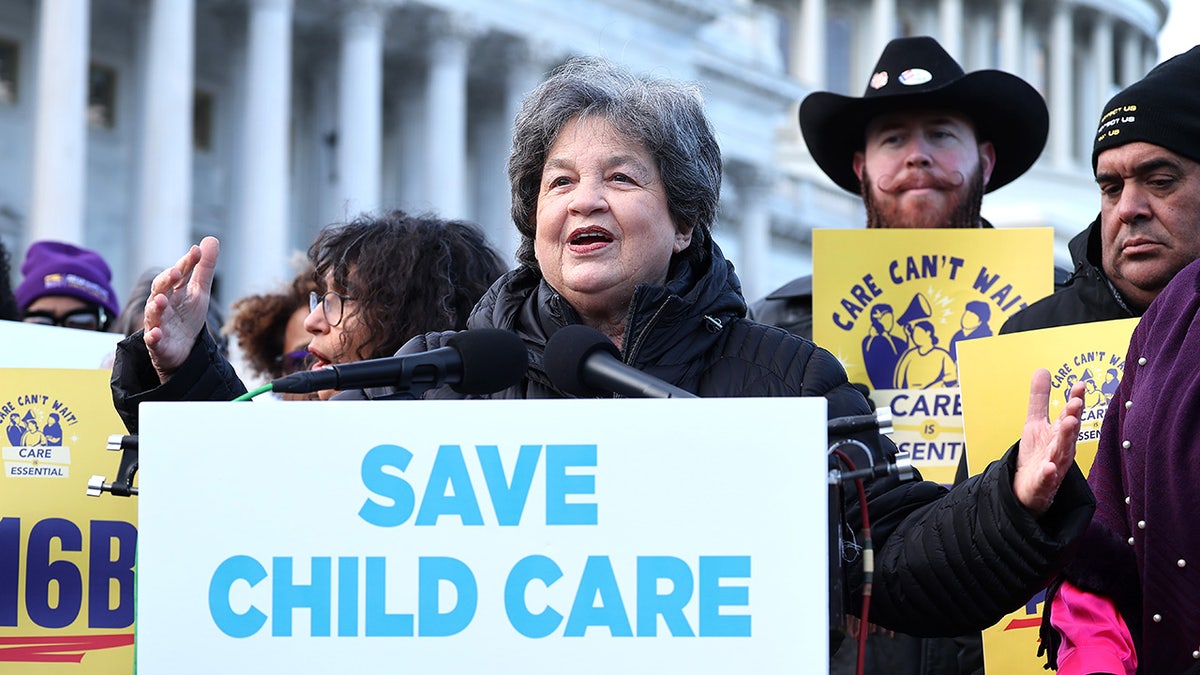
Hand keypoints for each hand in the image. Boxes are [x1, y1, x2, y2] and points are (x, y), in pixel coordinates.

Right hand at [143, 236, 219, 381]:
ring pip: (153, 313)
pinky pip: (152, 340)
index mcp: (174, 290)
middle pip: (161, 288)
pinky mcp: (157, 343)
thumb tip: (210, 239)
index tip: (196, 252)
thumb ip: (204, 268)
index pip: (179, 273)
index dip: (187, 262)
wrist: (181, 349)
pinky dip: (153, 336)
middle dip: (167, 280)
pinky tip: (156, 334)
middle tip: (176, 272)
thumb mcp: (200, 291)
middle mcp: (162, 304)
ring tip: (161, 300)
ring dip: (156, 306)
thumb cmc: (187, 316)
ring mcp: (158, 323)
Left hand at [1014, 368, 1084, 515]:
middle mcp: (1060, 450)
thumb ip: (1040, 399)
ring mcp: (1053, 467)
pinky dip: (1049, 474)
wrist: (1028, 489)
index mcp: (1059, 434)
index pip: (1069, 415)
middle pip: (1068, 433)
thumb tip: (1043, 370)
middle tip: (1076, 403)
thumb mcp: (1035, 423)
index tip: (1080, 385)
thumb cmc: (1036, 455)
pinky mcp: (1043, 485)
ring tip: (1069, 424)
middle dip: (1073, 418)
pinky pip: (1047, 480)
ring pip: (1062, 453)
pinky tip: (1049, 468)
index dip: (1075, 400)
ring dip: (1065, 439)